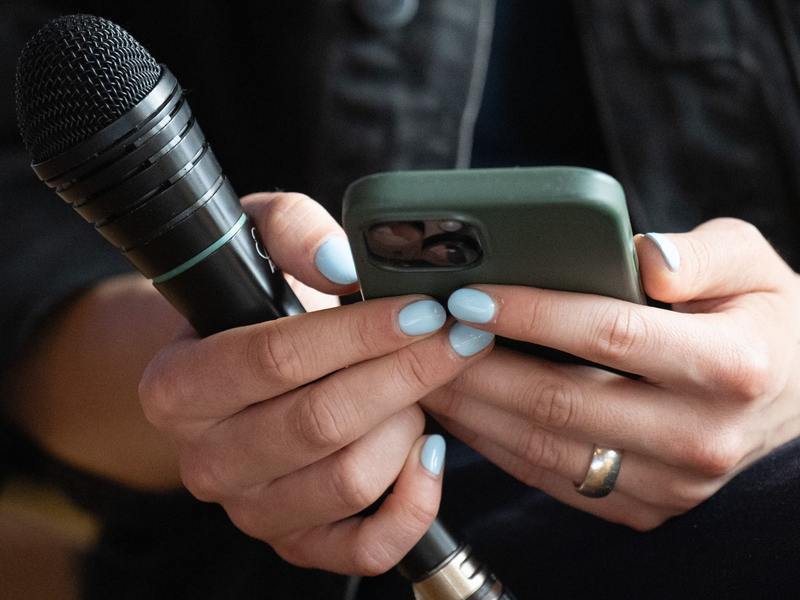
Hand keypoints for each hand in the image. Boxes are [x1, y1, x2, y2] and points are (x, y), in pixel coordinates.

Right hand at [139, 192, 493, 573]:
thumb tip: (340, 265)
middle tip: (457, 337)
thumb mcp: (260, 242)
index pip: (276, 358)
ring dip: (405, 425)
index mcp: (179, 385)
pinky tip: (431, 452)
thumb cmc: (258, 305)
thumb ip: (292, 232)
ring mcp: (251, 510)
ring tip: (422, 384)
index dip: (359, 333)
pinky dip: (414, 503)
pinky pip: (366, 547)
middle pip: (320, 423)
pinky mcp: (298, 543)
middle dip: (405, 374)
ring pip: (349, 481)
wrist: (239, 375)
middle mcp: (206, 459)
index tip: (423, 309)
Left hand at [422, 218, 799, 529]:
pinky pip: (552, 478)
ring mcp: (670, 483)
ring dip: (474, 411)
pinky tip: (461, 412)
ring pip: (546, 448)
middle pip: (561, 400)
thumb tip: (640, 258)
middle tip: (423, 335)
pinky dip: (496, 446)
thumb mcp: (754, 264)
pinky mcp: (643, 507)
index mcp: (730, 365)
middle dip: (478, 366)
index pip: (608, 334)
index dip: (530, 313)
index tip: (467, 295)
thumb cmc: (762, 322)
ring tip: (423, 373)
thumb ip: (700, 252)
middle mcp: (700, 435)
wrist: (797, 405)